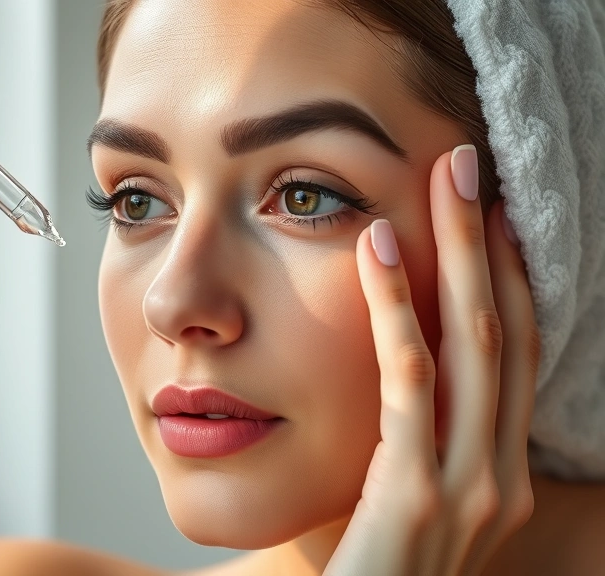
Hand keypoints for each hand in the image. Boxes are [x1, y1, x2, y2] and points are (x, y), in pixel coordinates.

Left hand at [324, 146, 539, 574]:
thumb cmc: (360, 568)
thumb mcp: (392, 495)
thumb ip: (405, 439)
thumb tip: (394, 369)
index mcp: (497, 470)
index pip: (511, 352)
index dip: (503, 273)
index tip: (485, 208)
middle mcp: (500, 474)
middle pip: (506, 331)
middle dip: (491, 241)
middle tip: (470, 163)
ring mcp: (469, 488)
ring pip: (474, 343)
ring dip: (460, 251)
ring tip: (443, 178)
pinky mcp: (415, 496)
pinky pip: (411, 381)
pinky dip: (397, 308)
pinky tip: (379, 249)